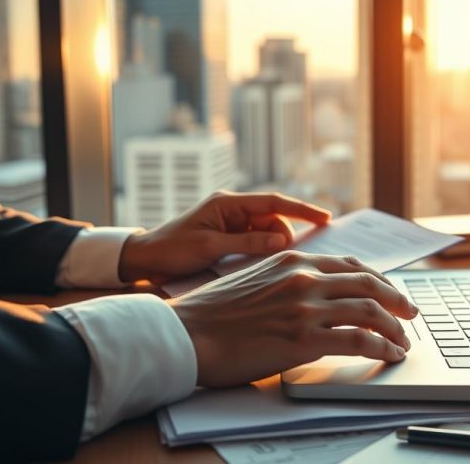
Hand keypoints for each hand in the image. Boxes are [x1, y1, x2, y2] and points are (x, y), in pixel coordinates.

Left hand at [118, 191, 330, 282]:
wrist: (144, 259)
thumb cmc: (172, 250)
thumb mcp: (210, 248)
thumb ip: (247, 243)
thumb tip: (282, 242)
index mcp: (227, 203)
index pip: (273, 202)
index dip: (301, 210)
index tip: (326, 217)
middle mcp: (232, 209)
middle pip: (273, 219)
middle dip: (284, 237)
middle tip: (289, 260)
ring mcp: (231, 223)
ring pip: (266, 233)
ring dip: (272, 248)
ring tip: (270, 268)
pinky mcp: (228, 237)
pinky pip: (254, 242)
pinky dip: (262, 252)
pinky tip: (263, 267)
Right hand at [168, 251, 418, 386]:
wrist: (185, 333)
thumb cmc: (213, 313)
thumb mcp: (255, 278)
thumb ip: (286, 280)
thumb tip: (310, 292)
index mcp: (293, 259)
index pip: (350, 265)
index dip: (378, 279)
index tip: (390, 292)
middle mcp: (305, 277)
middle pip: (369, 283)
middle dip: (397, 301)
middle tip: (409, 315)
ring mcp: (306, 306)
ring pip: (371, 310)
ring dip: (394, 328)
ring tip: (402, 341)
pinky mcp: (305, 338)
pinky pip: (359, 340)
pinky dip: (382, 347)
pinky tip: (389, 355)